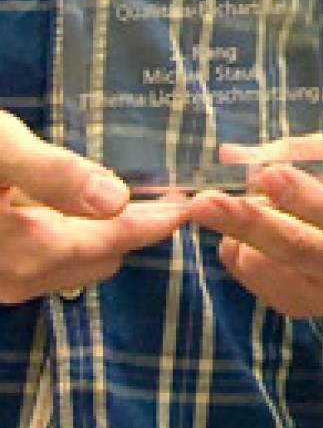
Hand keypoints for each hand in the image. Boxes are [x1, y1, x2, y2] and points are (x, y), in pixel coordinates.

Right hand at [0, 111, 189, 303]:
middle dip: (136, 229)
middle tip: (169, 189)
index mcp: (28, 250)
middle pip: (100, 259)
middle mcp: (14, 279)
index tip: (197, 198)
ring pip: (70, 266)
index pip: (117, 241)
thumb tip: (115, 199)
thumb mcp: (0, 148)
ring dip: (103, 237)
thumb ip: (54, 173)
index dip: (160, 219)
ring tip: (136, 197)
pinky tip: (74, 208)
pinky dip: (69, 240)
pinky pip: (40, 264)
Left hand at [185, 121, 322, 315]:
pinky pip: (252, 276)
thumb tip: (239, 154)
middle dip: (248, 222)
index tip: (268, 174)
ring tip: (231, 202)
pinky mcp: (297, 307)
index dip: (307, 198)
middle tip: (204, 201)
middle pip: (298, 249)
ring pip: (266, 265)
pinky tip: (253, 228)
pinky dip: (240, 245)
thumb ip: (313, 147)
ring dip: (238, 230)